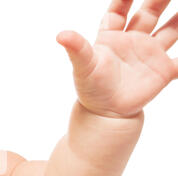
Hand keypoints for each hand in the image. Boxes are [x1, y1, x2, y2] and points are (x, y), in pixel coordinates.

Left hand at [57, 0, 177, 117]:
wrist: (106, 113)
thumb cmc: (91, 88)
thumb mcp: (83, 66)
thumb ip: (77, 49)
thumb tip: (61, 35)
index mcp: (112, 36)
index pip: (120, 8)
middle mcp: (133, 40)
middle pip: (150, 12)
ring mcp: (149, 54)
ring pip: (171, 29)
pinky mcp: (163, 71)